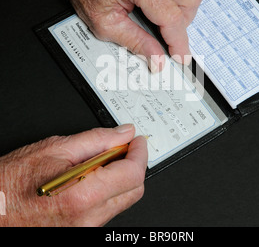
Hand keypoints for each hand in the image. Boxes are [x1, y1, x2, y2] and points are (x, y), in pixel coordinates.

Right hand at [0, 124, 147, 226]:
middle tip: (125, 147)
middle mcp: (88, 219)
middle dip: (135, 164)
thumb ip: (96, 139)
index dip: (140, 152)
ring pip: (123, 200)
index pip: (133, 173)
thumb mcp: (55, 148)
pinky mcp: (82, 232)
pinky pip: (108, 209)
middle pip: (134, 190)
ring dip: (122, 177)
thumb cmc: (12, 182)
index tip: (137, 140)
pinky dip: (110, 190)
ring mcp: (86, 229)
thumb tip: (123, 132)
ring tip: (105, 160)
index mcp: (82, 195)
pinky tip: (95, 176)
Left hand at [51, 0, 202, 71]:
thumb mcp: (104, 22)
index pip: (172, 17)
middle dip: (181, 23)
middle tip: (164, 31)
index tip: (181, 54)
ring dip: (184, 7)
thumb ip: (135, 42)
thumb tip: (156, 58)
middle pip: (191, 0)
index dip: (178, 41)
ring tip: (162, 13)